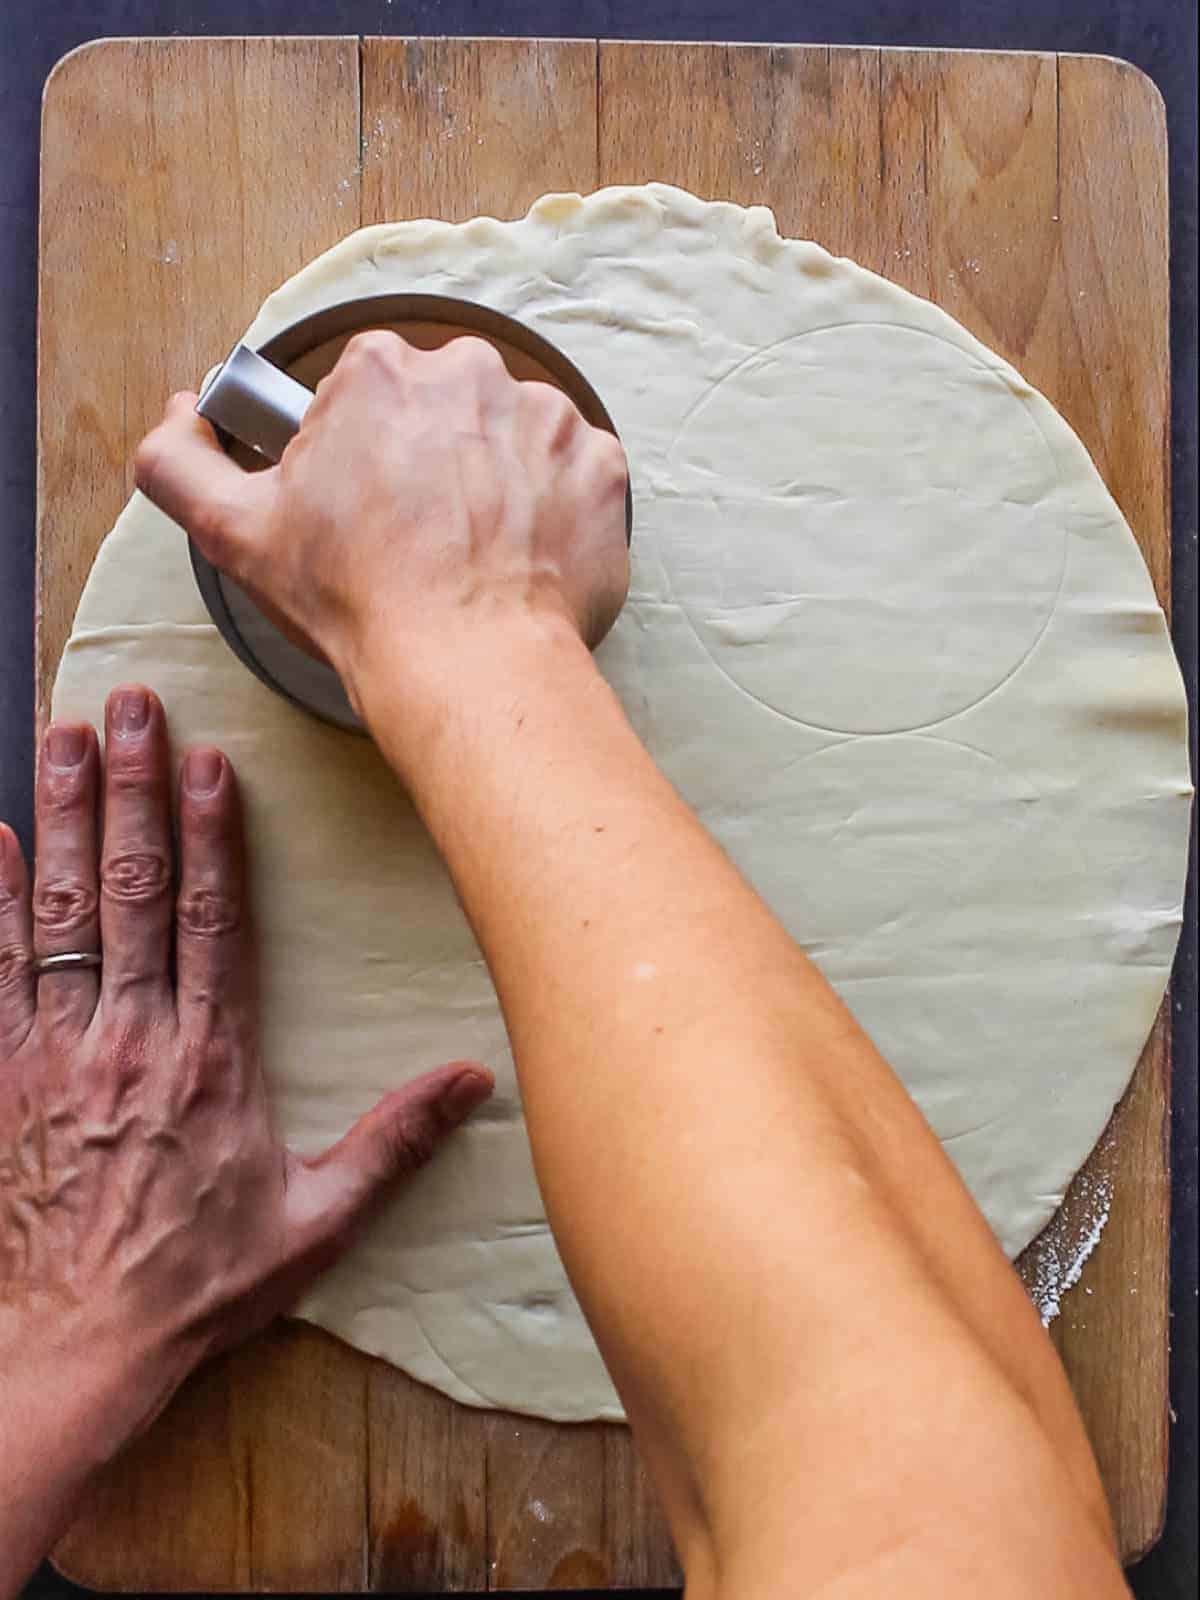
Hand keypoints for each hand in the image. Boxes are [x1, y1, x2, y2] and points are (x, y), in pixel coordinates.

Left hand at [0, 686, 492, 1475]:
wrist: (75, 1350)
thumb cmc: (198, 1287)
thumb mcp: (318, 1224)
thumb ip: (394, 1141)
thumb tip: (474, 1078)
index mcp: (211, 1061)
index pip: (214, 920)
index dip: (212, 835)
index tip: (210, 761)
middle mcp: (132, 1039)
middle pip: (135, 890)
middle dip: (136, 789)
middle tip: (132, 705)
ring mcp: (58, 1052)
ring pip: (63, 911)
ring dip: (69, 817)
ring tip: (69, 735)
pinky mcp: (3, 1076)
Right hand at [134, 332, 629, 710]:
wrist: (467, 663)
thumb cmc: (358, 599)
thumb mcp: (231, 532)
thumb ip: (178, 462)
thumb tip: (181, 416)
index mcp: (380, 371)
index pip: (366, 395)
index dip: (359, 454)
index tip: (366, 506)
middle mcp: (469, 374)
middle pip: (443, 410)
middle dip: (431, 461)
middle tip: (419, 538)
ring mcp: (545, 417)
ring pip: (511, 439)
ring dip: (496, 483)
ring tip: (474, 554)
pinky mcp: (600, 467)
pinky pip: (574, 476)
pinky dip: (555, 511)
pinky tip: (524, 557)